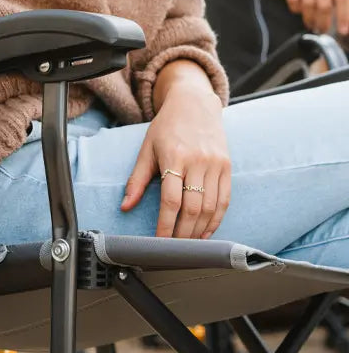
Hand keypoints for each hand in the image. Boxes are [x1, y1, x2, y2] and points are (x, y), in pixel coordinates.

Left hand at [121, 85, 230, 238]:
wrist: (194, 104)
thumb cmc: (166, 127)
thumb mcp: (146, 149)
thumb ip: (137, 179)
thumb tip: (125, 206)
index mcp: (174, 157)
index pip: (171, 200)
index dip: (165, 225)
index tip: (159, 242)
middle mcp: (198, 161)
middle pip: (192, 207)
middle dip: (182, 233)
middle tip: (174, 248)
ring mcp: (215, 164)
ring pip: (210, 207)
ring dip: (199, 230)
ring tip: (188, 244)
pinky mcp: (227, 166)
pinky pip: (224, 200)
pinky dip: (216, 220)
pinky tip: (205, 232)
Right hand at [272, 0, 348, 34]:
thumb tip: (341, 7)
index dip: (344, 16)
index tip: (342, 31)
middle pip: (323, 4)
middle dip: (323, 22)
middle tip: (321, 30)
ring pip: (307, 3)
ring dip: (308, 18)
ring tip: (309, 24)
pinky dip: (295, 8)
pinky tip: (297, 10)